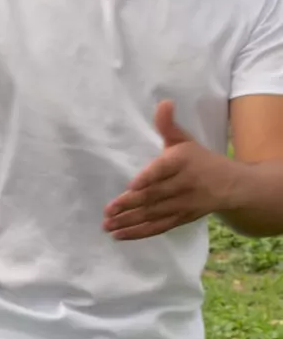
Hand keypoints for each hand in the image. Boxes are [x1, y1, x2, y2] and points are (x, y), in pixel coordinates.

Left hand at [103, 100, 235, 240]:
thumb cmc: (199, 159)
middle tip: (107, 211)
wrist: (231, 185)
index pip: (164, 169)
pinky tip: (120, 235)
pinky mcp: (180, 219)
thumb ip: (168, 124)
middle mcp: (183, 184)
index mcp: (183, 161)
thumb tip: (164, 103)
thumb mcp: (185, 139)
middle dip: (129, 205)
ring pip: (153, 214)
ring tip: (107, 226)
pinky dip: (139, 232)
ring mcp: (182, 205)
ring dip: (129, 221)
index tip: (131, 185)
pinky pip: (158, 228)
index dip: (148, 178)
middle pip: (154, 195)